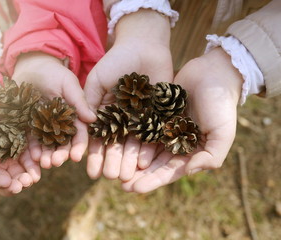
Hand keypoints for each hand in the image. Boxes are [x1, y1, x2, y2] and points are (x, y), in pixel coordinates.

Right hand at [0, 79, 40, 195]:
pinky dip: (38, 159)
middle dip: (17, 184)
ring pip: (24, 170)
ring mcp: (15, 154)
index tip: (6, 182)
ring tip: (34, 177)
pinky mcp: (27, 144)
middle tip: (24, 183)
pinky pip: (34, 154)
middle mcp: (0, 164)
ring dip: (30, 175)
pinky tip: (41, 160)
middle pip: (9, 179)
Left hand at [12, 52, 94, 167]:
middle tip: (56, 162)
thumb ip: (79, 101)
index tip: (75, 157)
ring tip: (44, 163)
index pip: (79, 135)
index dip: (78, 146)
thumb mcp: (68, 84)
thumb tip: (93, 119)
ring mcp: (44, 127)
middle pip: (63, 144)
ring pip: (48, 146)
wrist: (32, 68)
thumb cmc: (54, 73)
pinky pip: (31, 141)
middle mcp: (61, 126)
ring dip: (47, 156)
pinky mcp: (29, 126)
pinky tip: (33, 157)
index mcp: (74, 117)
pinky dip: (32, 150)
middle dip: (61, 155)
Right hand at [84, 9, 172, 180]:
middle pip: (116, 145)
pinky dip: (146, 149)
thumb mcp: (97, 79)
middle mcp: (121, 120)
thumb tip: (85, 125)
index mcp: (104, 113)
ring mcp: (139, 119)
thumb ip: (89, 100)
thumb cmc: (116, 60)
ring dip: (128, 161)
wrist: (144, 46)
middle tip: (110, 177)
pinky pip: (151, 135)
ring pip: (133, 144)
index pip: (97, 138)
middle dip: (112, 161)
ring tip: (125, 177)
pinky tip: (142, 162)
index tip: (90, 171)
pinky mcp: (156, 116)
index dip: (94, 154)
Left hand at [122, 48, 242, 192]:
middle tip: (121, 185)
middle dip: (138, 175)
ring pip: (145, 148)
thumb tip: (189, 171)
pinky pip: (142, 128)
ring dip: (131, 159)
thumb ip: (211, 156)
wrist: (213, 73)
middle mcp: (176, 143)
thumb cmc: (221, 105)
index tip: (135, 189)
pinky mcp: (156, 114)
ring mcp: (165, 129)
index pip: (170, 171)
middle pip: (154, 163)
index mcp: (191, 151)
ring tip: (115, 169)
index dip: (153, 181)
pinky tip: (117, 143)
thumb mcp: (222, 133)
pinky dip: (131, 137)